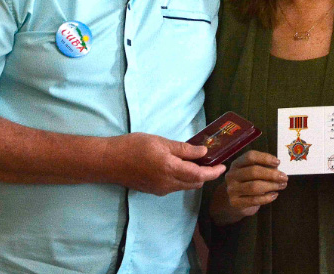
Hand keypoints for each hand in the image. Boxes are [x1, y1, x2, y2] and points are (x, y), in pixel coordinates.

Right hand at [107, 132, 225, 195]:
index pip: (200, 175)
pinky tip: (179, 165)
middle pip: (195, 183)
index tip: (223, 166)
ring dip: (194, 176)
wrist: (110, 161)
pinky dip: (182, 178)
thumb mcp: (161, 142)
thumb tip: (203, 152)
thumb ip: (184, 149)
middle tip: (210, 159)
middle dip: (206, 174)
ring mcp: (160, 190)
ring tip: (195, 160)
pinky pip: (174, 186)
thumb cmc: (134, 146)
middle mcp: (168, 184)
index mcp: (171, 170)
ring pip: (185, 186)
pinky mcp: (153, 190)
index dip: (214, 172)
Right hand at [209, 150, 286, 224]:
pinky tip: (275, 195)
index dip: (265, 158)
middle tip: (284, 177)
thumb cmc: (247, 183)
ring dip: (271, 186)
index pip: (250, 156)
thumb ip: (264, 167)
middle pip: (253, 171)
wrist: (234, 202)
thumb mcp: (253, 172)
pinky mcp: (235, 202)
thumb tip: (277, 166)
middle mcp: (232, 175)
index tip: (278, 162)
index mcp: (237, 163)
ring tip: (282, 186)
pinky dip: (267, 198)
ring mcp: (232, 189)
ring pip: (254, 186)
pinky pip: (254, 200)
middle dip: (271, 174)